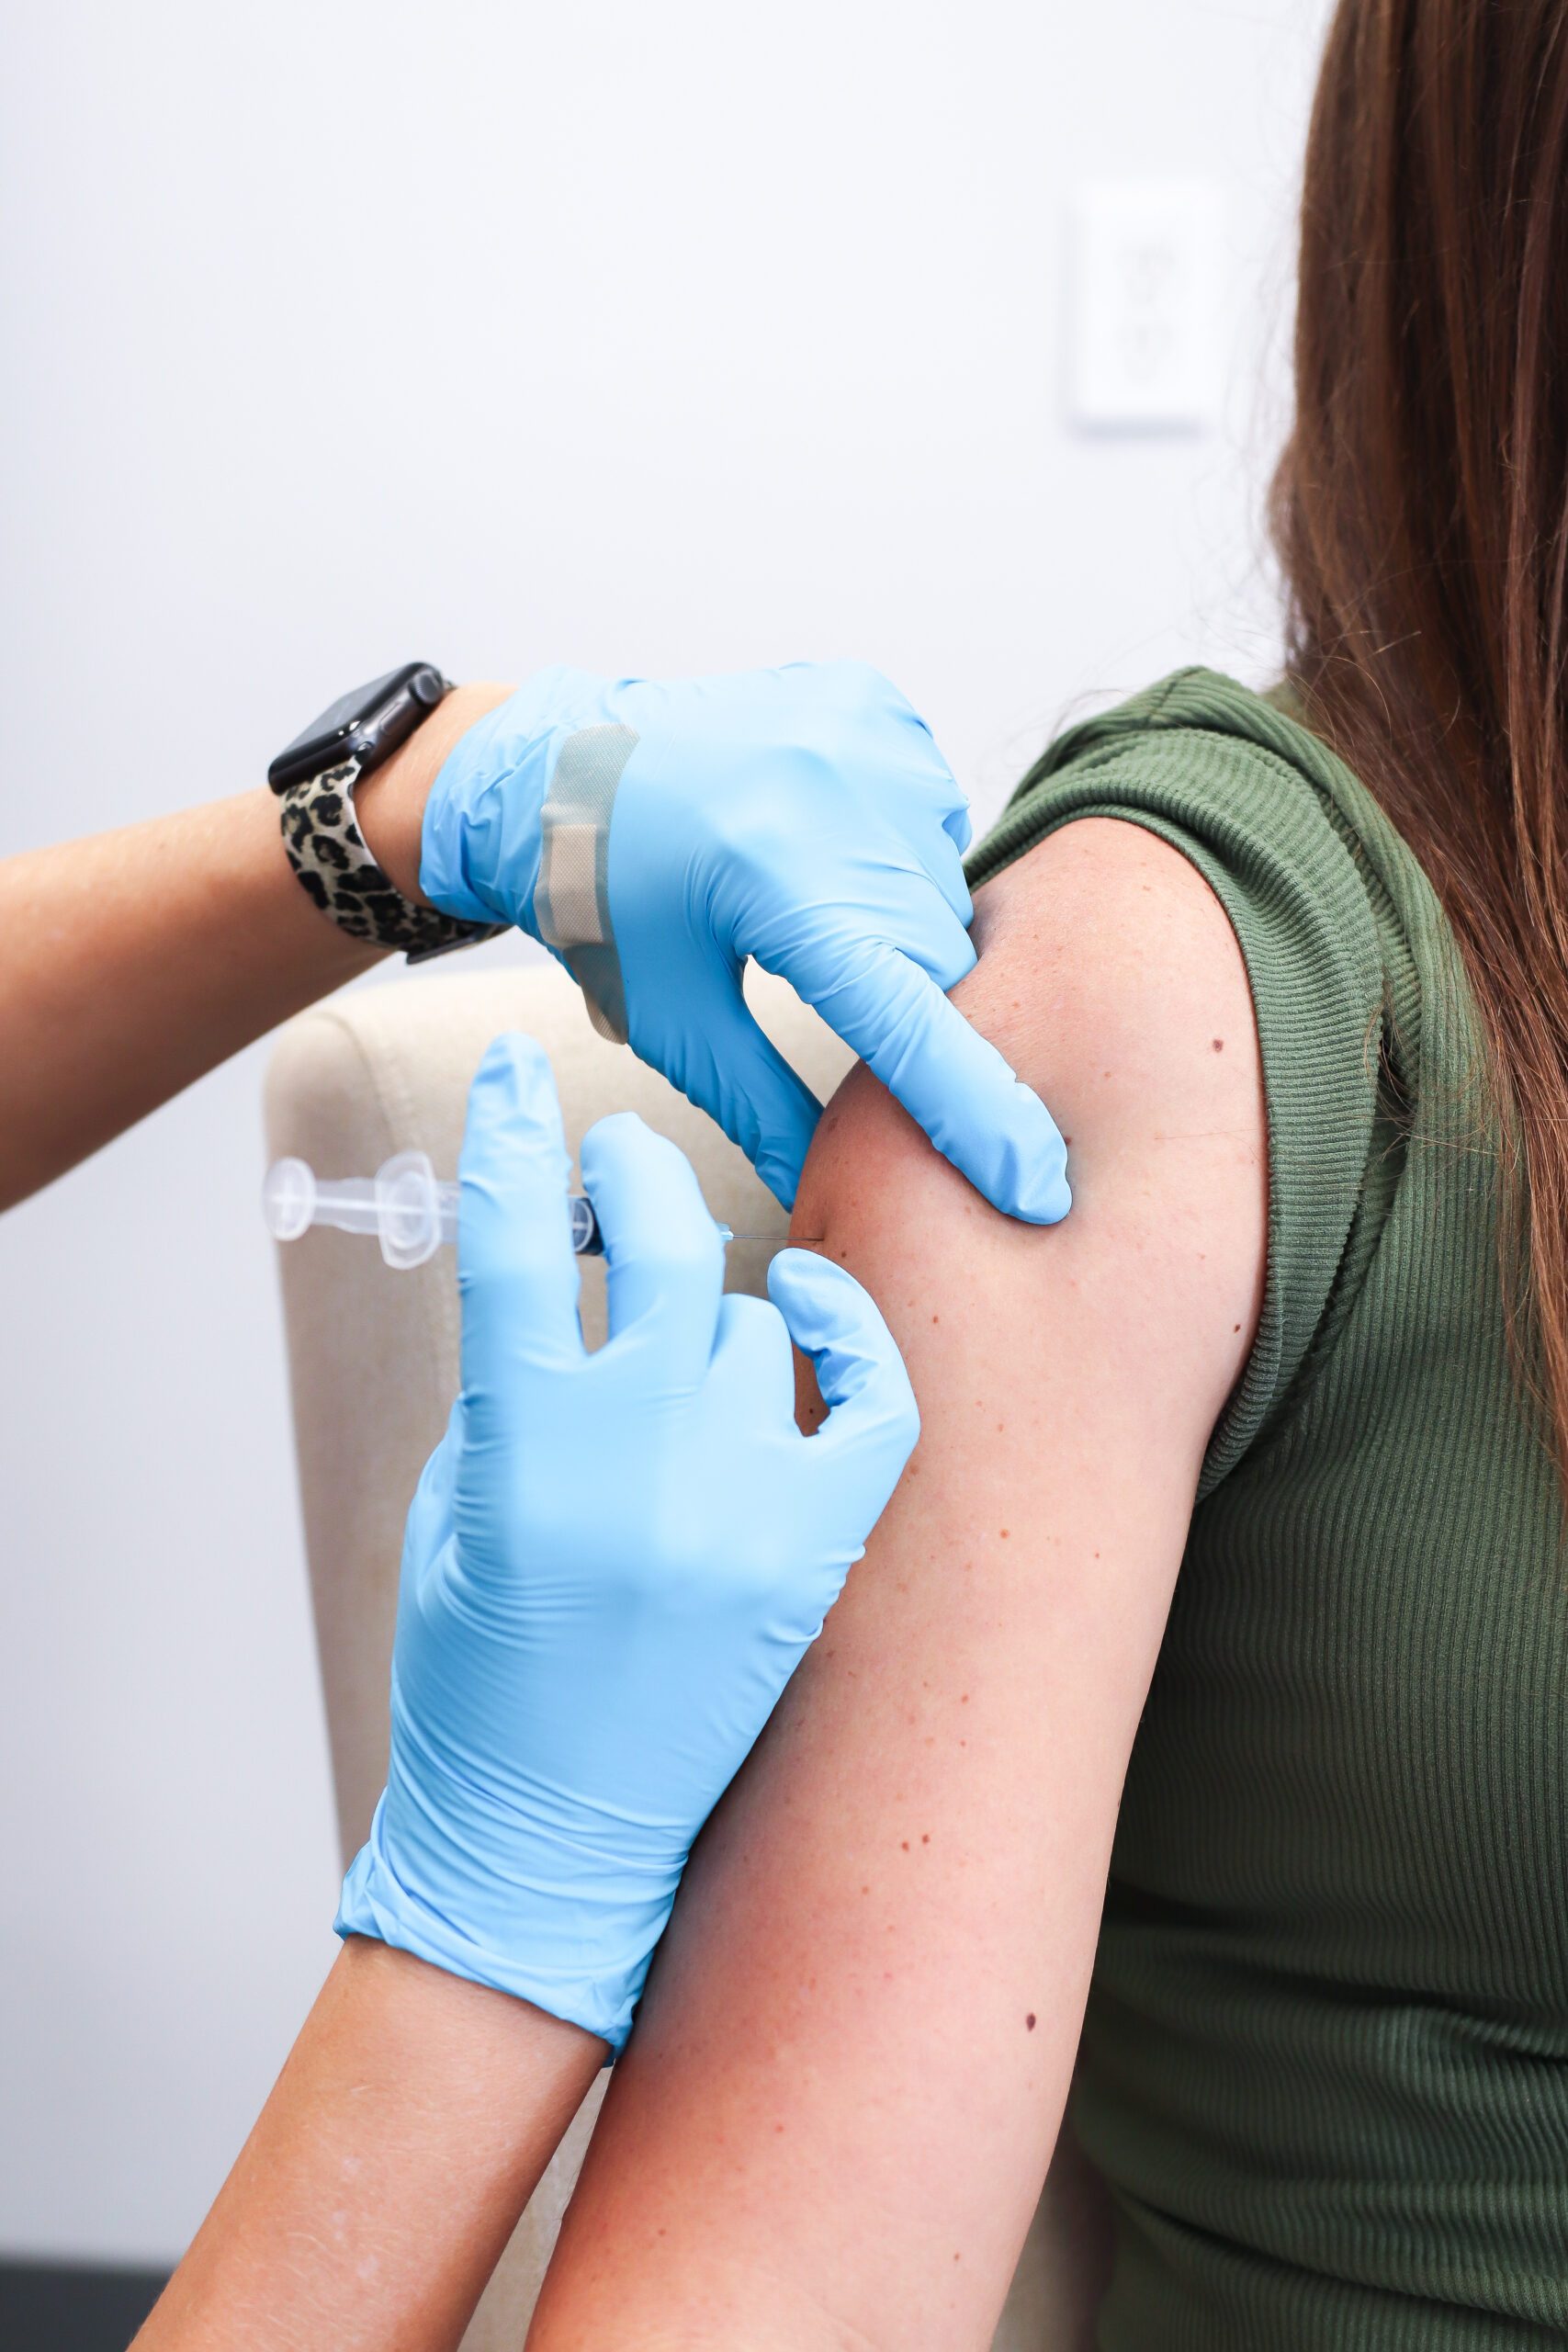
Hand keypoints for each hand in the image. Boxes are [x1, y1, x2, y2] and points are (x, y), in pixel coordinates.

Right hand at [336, 1033, 918, 2045]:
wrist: (549, 1846)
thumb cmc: (474, 1685)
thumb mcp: (450, 1517)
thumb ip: (509, 1395)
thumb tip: (570, 1286)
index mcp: (516, 1451)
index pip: (506, 1241)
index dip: (508, 1139)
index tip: (518, 1078)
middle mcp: (636, 1464)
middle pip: (652, 1242)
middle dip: (624, 1180)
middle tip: (614, 1167)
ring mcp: (740, 1508)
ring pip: (745, 1317)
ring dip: (705, 1302)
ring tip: (680, 1322)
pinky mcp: (812, 1555)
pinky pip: (867, 1400)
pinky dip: (844, 1339)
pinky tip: (809, 1305)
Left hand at [418, 663, 1070, 1220]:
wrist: (553, 767)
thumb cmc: (600, 900)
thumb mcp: (670, 1021)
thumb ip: (761, 1112)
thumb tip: (825, 1199)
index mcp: (776, 884)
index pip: (909, 1019)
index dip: (976, 1112)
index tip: (1036, 1185)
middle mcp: (835, 793)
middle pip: (939, 957)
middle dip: (902, 998)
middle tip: (819, 982)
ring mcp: (862, 734)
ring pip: (944, 887)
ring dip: (898, 919)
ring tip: (795, 894)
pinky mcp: (874, 700)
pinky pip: (931, 810)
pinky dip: (891, 846)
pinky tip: (813, 836)